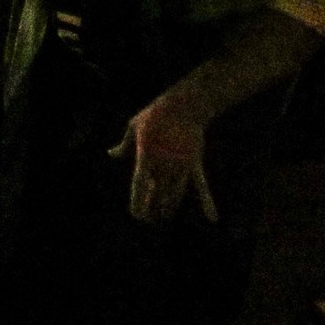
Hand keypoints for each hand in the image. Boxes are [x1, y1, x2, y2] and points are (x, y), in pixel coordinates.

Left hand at [109, 97, 217, 223]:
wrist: (183, 106)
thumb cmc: (156, 115)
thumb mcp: (134, 126)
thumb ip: (124, 145)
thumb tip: (111, 154)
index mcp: (146, 156)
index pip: (139, 185)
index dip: (138, 202)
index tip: (137, 216)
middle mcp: (163, 164)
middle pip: (158, 193)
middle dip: (153, 207)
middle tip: (150, 218)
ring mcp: (180, 165)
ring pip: (175, 194)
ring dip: (169, 206)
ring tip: (164, 215)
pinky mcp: (195, 164)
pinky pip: (202, 186)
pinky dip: (208, 202)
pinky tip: (213, 218)